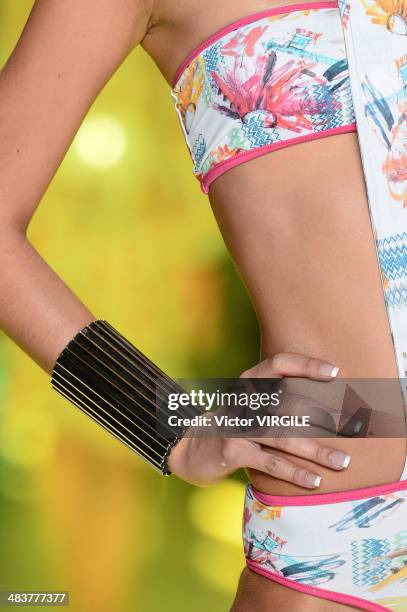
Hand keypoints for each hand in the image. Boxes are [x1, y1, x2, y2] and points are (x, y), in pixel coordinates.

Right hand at [167, 352, 350, 486]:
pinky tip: (313, 480)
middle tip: (354, 429)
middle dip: (325, 419)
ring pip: (284, 436)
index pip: (278, 364)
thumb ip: (276, 401)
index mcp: (249, 383)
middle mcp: (243, 400)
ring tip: (342, 461)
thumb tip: (326, 409)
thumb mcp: (250, 406)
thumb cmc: (232, 426)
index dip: (306, 365)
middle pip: (289, 405)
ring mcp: (236, 425)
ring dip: (316, 451)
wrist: (189, 448)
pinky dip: (293, 472)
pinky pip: (269, 461)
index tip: (334, 372)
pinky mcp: (232, 450)